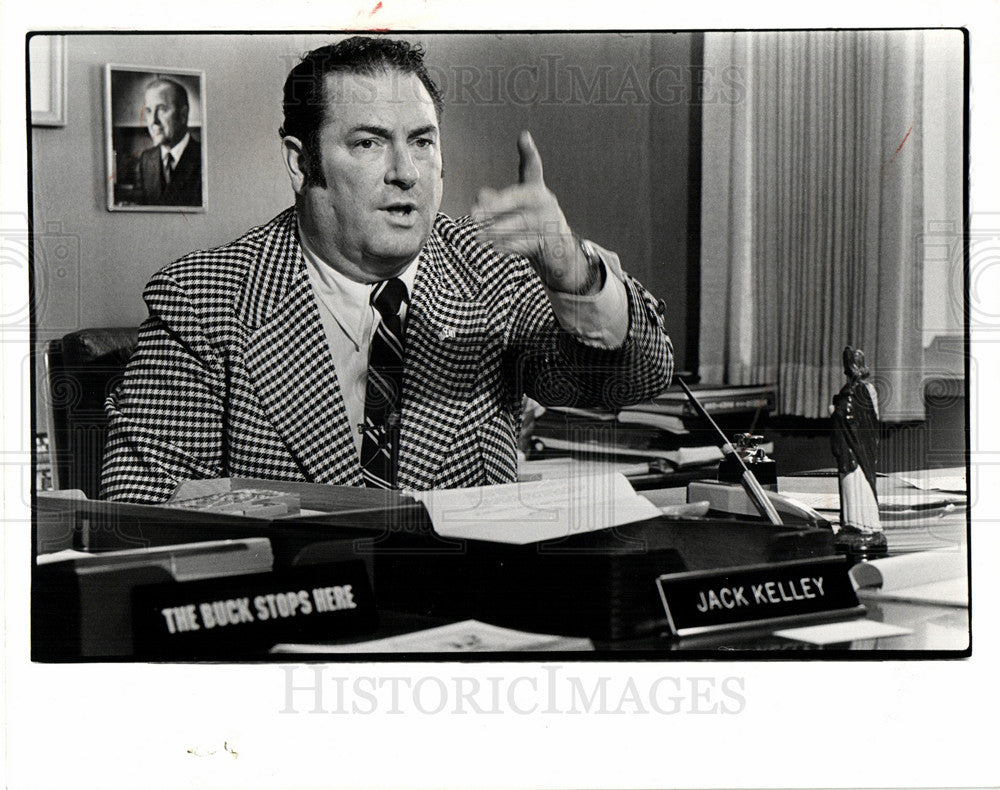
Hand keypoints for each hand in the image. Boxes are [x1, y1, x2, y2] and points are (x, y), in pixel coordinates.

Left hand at [472, 131, 596, 293]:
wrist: (559, 253)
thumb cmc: (531, 227)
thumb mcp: (515, 212)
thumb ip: (498, 202)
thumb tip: (481, 196)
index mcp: (536, 189)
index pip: (533, 168)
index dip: (529, 153)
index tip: (524, 137)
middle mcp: (544, 201)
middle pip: (519, 198)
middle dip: (497, 206)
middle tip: (474, 213)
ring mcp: (549, 221)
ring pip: (520, 222)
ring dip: (497, 230)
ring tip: (478, 237)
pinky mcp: (550, 242)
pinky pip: (526, 243)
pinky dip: (510, 245)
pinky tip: (496, 247)